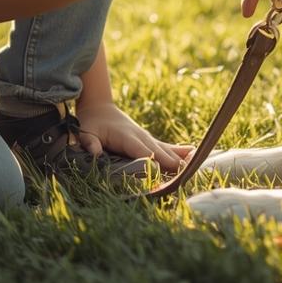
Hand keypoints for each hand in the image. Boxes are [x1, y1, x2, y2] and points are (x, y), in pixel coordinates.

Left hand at [74, 100, 193, 171]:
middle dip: (171, 163)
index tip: (163, 173)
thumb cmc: (91, 123)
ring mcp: (146, 137)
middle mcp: (141, 136)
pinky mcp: (148, 140)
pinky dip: (178, 150)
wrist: (99, 107)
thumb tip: (95, 153)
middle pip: (159, 152)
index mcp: (127, 137)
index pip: (143, 151)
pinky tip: (192, 152)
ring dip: (179, 158)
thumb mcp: (86, 132)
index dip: (153, 161)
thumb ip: (90, 143)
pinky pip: (165, 146)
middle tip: (185, 175)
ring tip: (194, 164)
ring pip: (165, 149)